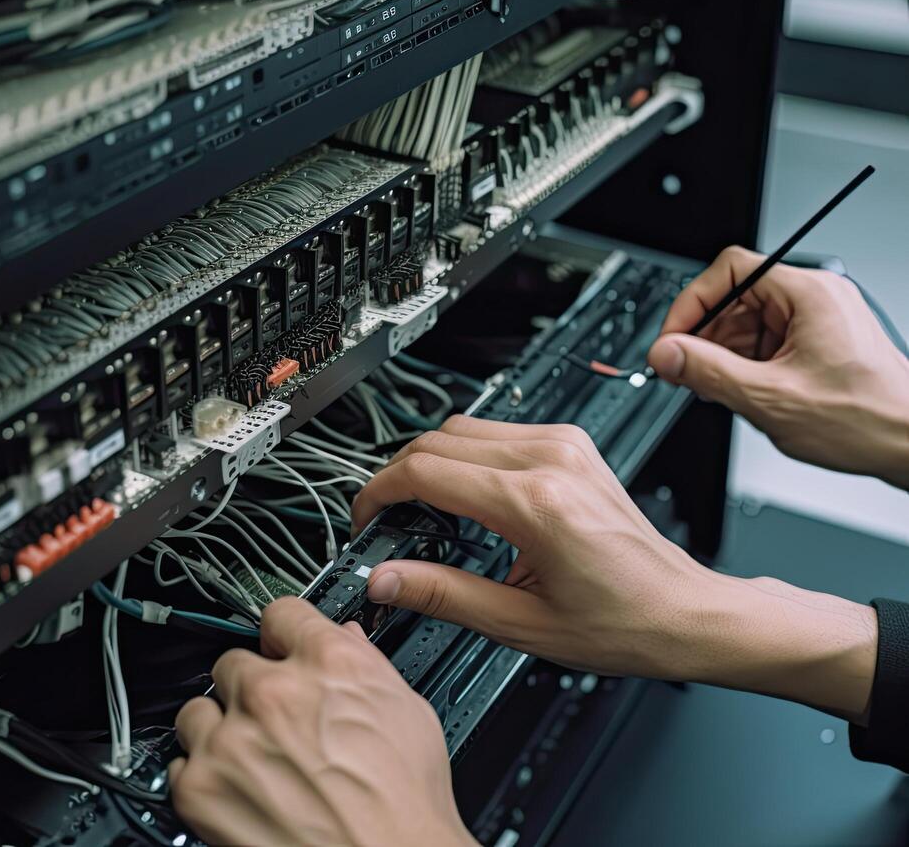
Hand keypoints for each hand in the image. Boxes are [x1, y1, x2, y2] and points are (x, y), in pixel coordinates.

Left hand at [169, 597, 472, 846]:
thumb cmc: (404, 803)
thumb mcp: (408, 711)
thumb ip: (368, 664)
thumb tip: (349, 640)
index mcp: (328, 663)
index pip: (282, 612)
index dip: (284, 631)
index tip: (278, 644)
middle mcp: (275, 692)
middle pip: (234, 660)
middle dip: (251, 685)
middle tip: (270, 717)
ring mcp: (233, 740)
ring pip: (198, 709)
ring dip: (218, 728)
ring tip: (247, 756)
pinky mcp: (202, 790)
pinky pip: (180, 764)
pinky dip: (202, 776)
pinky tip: (235, 789)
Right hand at [353, 416, 877, 722]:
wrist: (685, 609)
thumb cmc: (624, 623)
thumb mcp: (522, 624)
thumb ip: (443, 595)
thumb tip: (386, 579)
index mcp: (535, 503)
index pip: (426, 472)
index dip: (380, 493)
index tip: (367, 517)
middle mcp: (550, 459)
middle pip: (438, 439)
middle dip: (400, 474)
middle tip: (389, 518)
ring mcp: (564, 444)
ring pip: (464, 427)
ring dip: (432, 460)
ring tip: (424, 509)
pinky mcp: (571, 443)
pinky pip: (497, 429)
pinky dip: (466, 455)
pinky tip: (467, 494)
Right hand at [646, 246, 908, 487]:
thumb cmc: (866, 420)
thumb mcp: (770, 398)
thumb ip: (708, 372)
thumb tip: (666, 353)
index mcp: (808, 294)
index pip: (728, 270)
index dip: (691, 303)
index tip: (673, 339)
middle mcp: (815, 298)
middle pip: (734, 297)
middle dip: (704, 335)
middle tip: (683, 369)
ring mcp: (818, 319)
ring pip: (747, 322)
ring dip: (722, 354)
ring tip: (714, 388)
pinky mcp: (818, 341)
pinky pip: (765, 341)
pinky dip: (743, 364)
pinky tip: (738, 390)